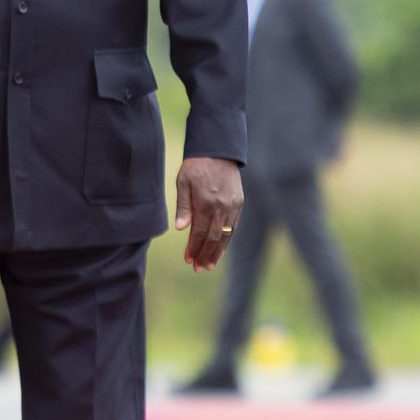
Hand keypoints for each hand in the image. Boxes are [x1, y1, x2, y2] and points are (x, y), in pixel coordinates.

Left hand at [173, 156, 241, 270]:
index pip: (200, 232)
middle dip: (205, 255)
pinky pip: (233, 226)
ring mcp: (232, 206)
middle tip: (198, 268)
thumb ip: (183, 206)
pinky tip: (221, 249)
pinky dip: (227, 239)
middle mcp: (221, 207)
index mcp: (205, 202)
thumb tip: (180, 228)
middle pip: (214, 238)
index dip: (194, 248)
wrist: (218, 151)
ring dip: (218, 252)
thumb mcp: (183, 182)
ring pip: (226, 235)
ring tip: (210, 265)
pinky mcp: (239, 203)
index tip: (188, 260)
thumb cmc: (196, 166)